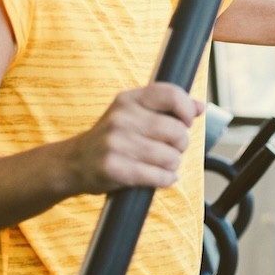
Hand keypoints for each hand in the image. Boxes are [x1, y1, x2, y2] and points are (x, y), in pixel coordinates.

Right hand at [68, 82, 203, 193]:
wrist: (73, 162)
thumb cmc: (113, 137)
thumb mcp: (134, 113)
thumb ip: (167, 108)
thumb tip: (201, 106)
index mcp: (128, 99)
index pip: (171, 94)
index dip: (186, 110)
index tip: (185, 122)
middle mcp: (121, 118)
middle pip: (176, 131)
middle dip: (181, 144)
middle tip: (172, 149)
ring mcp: (116, 143)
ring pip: (170, 157)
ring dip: (173, 165)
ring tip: (163, 165)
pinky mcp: (114, 168)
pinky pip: (158, 176)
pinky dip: (166, 179)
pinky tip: (162, 177)